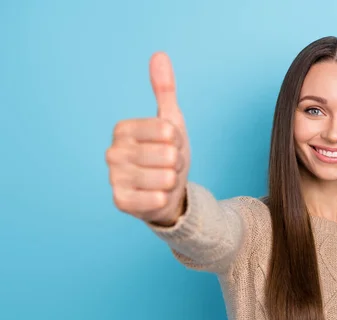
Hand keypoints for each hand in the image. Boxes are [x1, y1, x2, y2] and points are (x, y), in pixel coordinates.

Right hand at [106, 52, 190, 225]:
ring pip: (165, 177)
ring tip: (164, 179)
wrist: (167, 191)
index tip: (170, 145)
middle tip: (168, 165)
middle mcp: (113, 152)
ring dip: (172, 180)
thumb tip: (159, 55)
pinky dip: (165, 198)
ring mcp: (114, 178)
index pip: (167, 130)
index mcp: (123, 129)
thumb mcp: (171, 122)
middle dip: (177, 162)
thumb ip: (165, 90)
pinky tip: (158, 195)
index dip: (177, 140)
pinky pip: (156, 198)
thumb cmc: (167, 154)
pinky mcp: (120, 202)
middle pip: (168, 154)